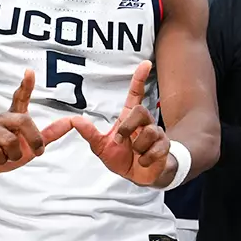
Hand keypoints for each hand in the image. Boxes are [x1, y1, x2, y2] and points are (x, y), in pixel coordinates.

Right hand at [0, 70, 77, 176]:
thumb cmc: (7, 151)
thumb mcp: (31, 145)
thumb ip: (50, 134)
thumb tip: (70, 121)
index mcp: (15, 117)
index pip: (20, 97)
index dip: (26, 85)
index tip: (29, 72)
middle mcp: (2, 118)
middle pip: (24, 121)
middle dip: (34, 139)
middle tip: (36, 152)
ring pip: (11, 142)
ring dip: (14, 156)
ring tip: (7, 156)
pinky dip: (1, 162)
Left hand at [72, 61, 174, 186]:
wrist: (140, 177)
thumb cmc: (123, 159)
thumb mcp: (101, 147)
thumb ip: (90, 134)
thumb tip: (75, 120)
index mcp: (129, 119)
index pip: (136, 94)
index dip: (139, 79)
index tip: (145, 64)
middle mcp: (145, 123)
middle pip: (140, 111)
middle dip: (128, 127)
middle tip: (120, 141)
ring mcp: (156, 134)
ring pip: (149, 132)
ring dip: (137, 147)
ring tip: (135, 154)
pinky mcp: (164, 147)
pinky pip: (156, 149)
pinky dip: (145, 159)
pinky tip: (143, 161)